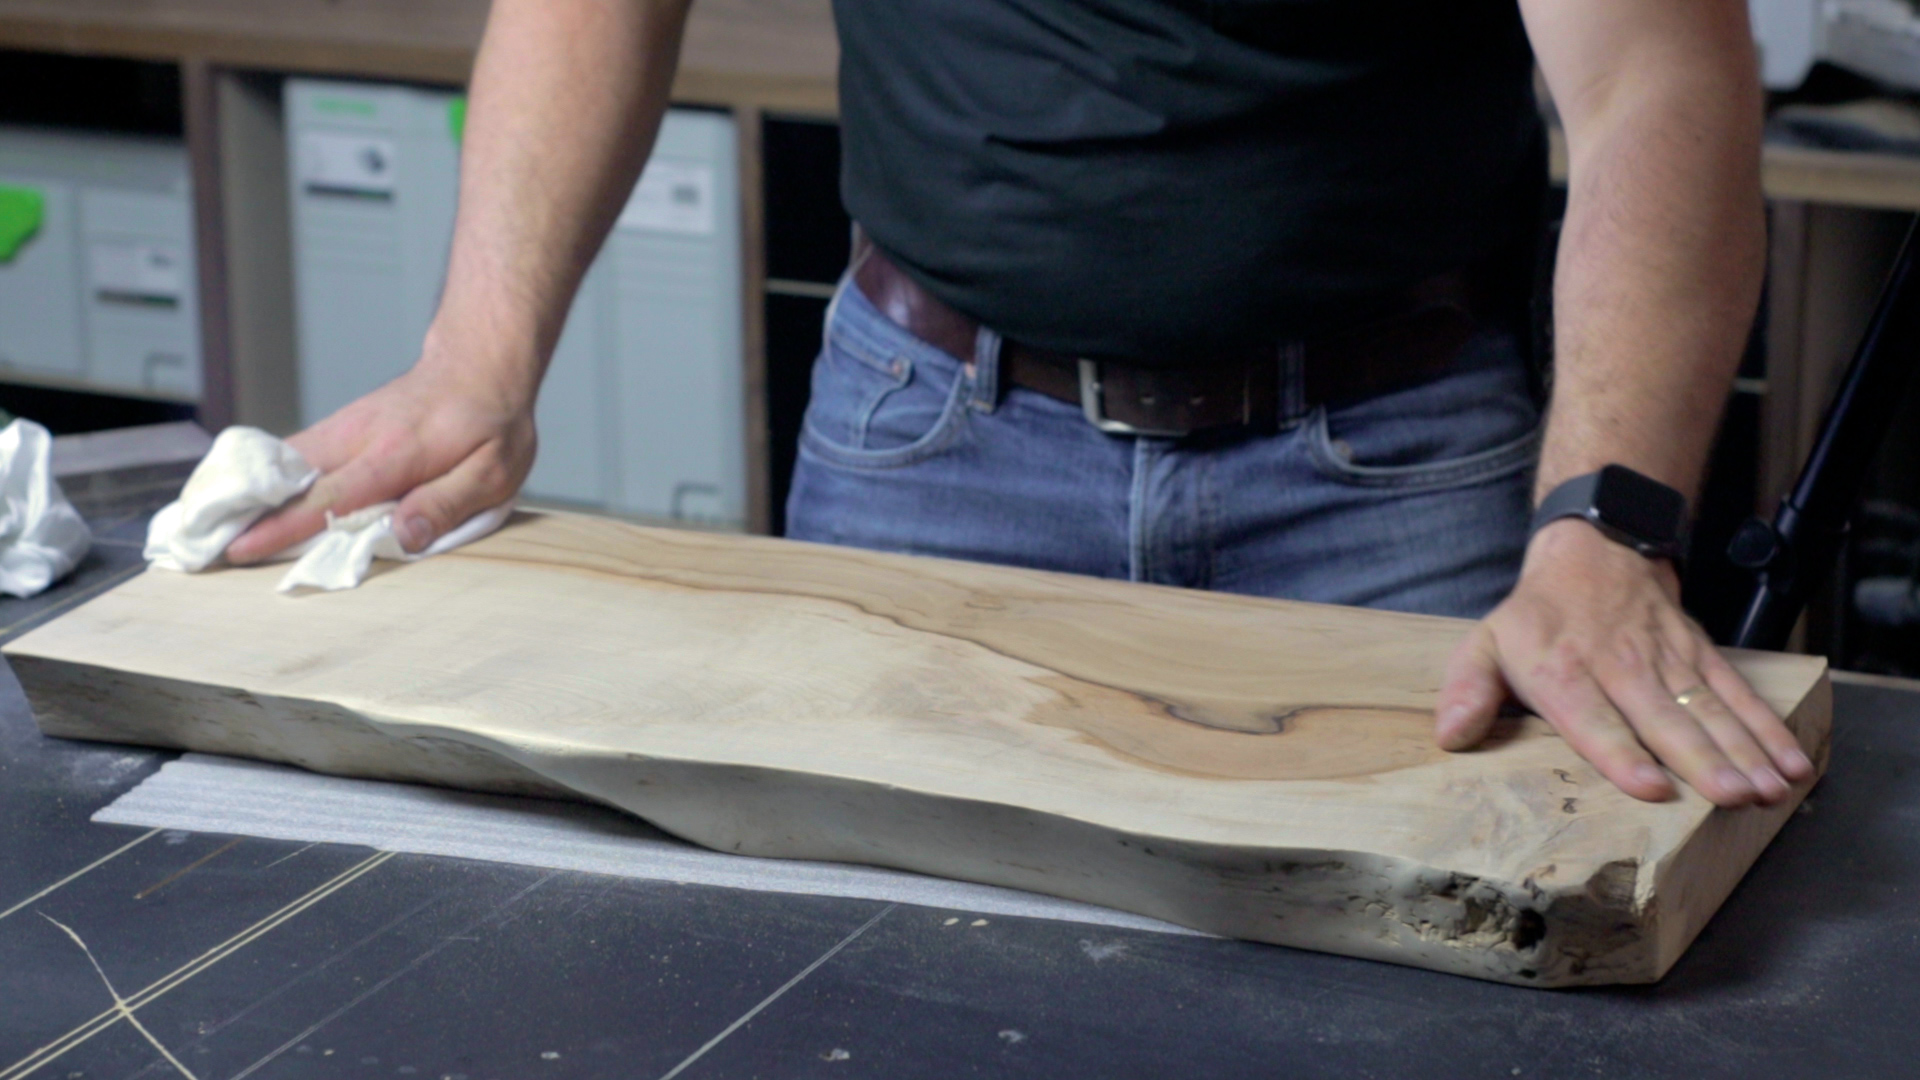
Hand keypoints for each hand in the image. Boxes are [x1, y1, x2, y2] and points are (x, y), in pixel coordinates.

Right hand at [226, 345, 536, 563]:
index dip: (284, 525)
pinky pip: (295, 451)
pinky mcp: (342, 425)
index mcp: (396, 454)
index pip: (331, 497)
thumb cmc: (491, 423)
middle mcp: (359, 436)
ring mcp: (346, 426)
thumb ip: (447, 503)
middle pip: (288, 477)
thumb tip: (403, 535)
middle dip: (242, 510)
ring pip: (284, 461)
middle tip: (199, 542)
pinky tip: (244, 497)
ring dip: (246, 491)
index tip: (241, 548)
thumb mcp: (494, 472)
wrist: (480, 363)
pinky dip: (266, 475)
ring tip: (207, 524)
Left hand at [1434, 520, 1816, 807]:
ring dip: (1744, 750)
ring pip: (1709, 709)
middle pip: (1664, 718)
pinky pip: (1737, 693)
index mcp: (1562, 672)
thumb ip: (1467, 692)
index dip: (1621, 752)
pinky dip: (1767, 726)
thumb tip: (1450, 735)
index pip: (1593, 718)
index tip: (1651, 786)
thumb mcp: (1484, 645)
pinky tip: (1790, 762)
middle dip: (1701, 759)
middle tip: (1733, 796)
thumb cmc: (1535, 617)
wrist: (1593, 551)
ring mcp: (1666, 660)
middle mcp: (1619, 667)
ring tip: (1768, 789)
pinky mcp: (1699, 654)